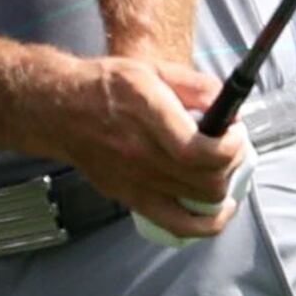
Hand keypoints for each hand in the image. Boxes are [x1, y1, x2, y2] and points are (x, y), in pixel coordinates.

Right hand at [59, 56, 245, 237]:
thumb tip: (231, 111)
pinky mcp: (131, 198)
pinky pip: (177, 225)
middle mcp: (141, 152)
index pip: (199, 151)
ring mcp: (135, 181)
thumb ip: (197, 87)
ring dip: (223, 189)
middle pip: (206, 181)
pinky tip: (217, 210)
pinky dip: (205, 224)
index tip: (236, 135)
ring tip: (224, 171)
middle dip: (232, 165)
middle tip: (233, 149)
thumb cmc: (107, 86)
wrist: (59, 110)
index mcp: (148, 114)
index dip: (230, 148)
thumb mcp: (155, 69)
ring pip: (200, 204)